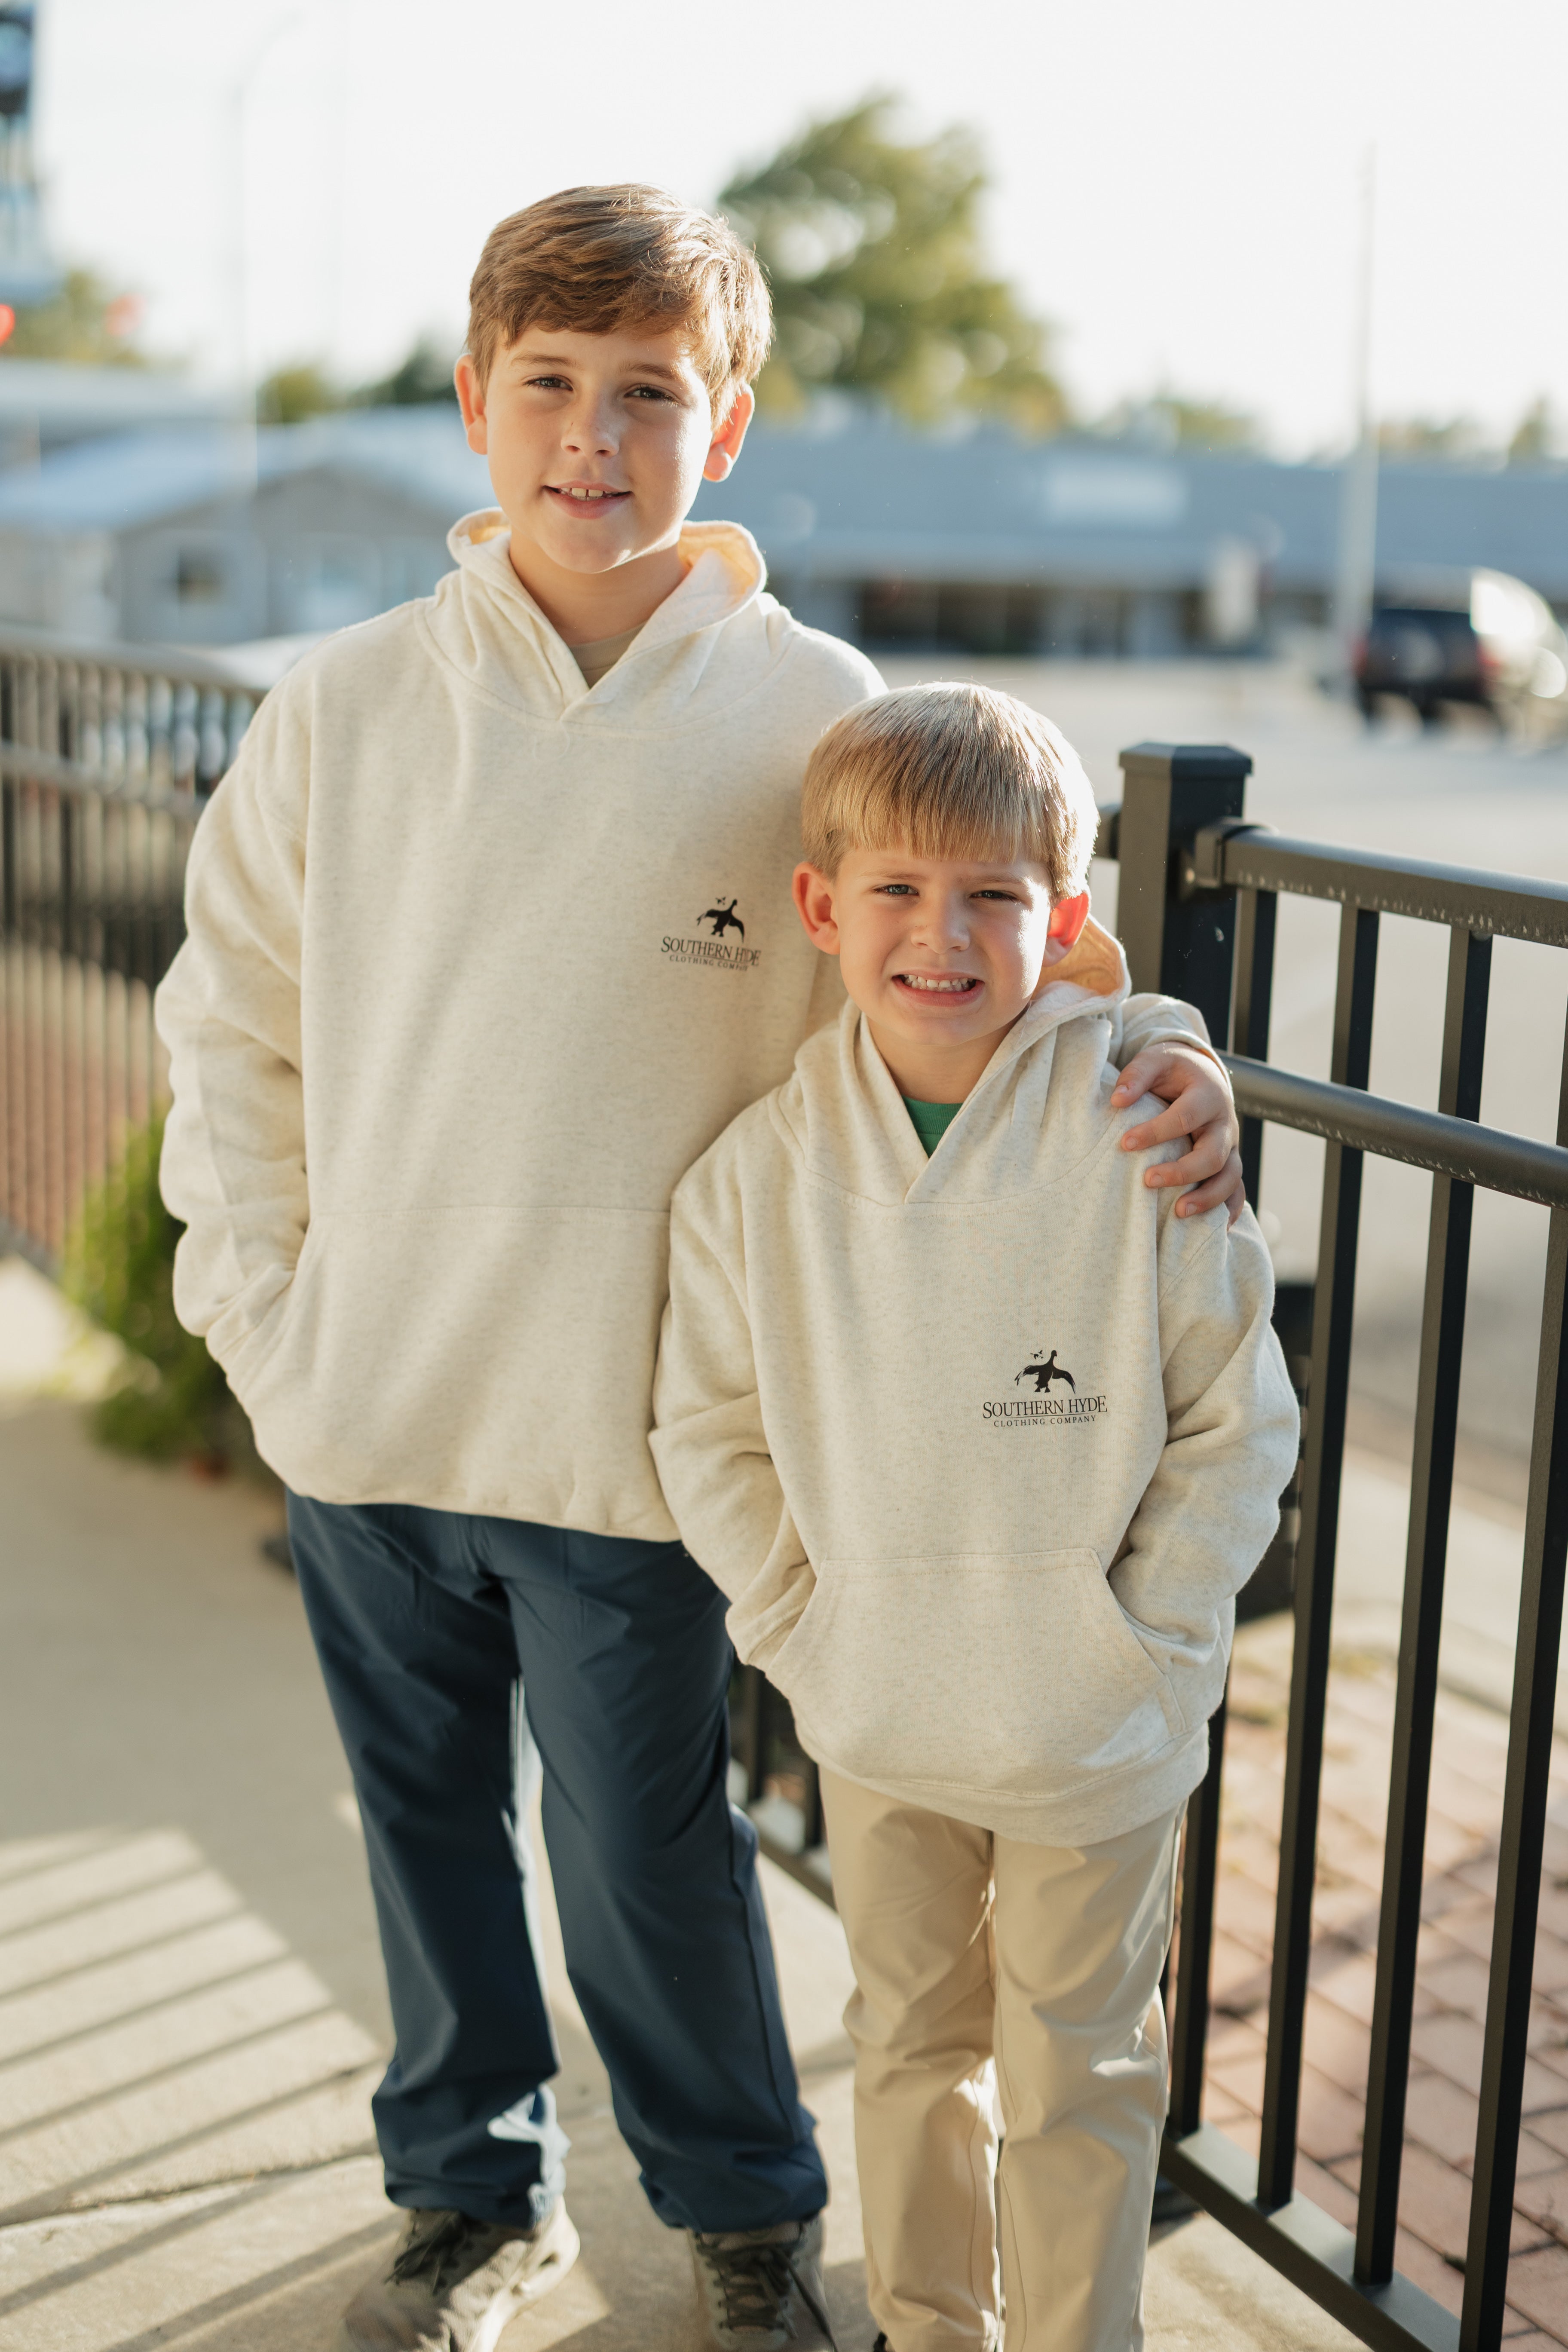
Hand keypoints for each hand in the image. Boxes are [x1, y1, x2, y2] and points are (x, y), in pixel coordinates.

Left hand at [1112, 1043, 1245, 1224]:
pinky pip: (1236, 1191)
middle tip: (1147, 1181)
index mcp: (1208, 1095)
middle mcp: (1224, 1124)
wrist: (1202, 1074)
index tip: (1124, 1144)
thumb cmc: (1174, 1071)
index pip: (1184, 1118)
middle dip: (1181, 1173)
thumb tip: (1117, 1100)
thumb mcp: (1156, 1060)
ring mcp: (1230, 1147)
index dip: (1155, 1133)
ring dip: (1207, 1199)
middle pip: (1212, 1155)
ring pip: (1229, 1178)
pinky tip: (1215, 1230)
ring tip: (1178, 1213)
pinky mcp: (1229, 1163)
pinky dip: (1228, 1211)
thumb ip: (1137, 1075)